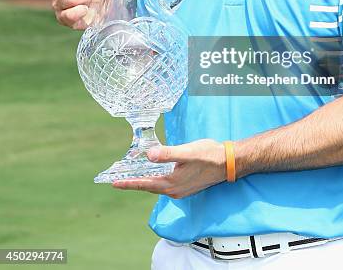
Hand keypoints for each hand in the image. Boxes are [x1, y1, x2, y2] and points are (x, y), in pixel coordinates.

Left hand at [112, 139, 226, 197]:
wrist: (228, 163)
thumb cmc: (209, 155)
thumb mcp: (187, 152)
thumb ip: (168, 154)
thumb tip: (149, 155)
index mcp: (172, 184)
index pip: (145, 184)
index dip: (129, 183)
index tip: (114, 183)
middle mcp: (174, 190)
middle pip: (149, 186)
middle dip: (134, 182)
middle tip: (118, 179)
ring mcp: (181, 189)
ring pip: (157, 185)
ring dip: (144, 180)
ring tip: (132, 175)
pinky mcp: (186, 185)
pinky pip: (165, 184)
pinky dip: (155, 178)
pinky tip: (154, 171)